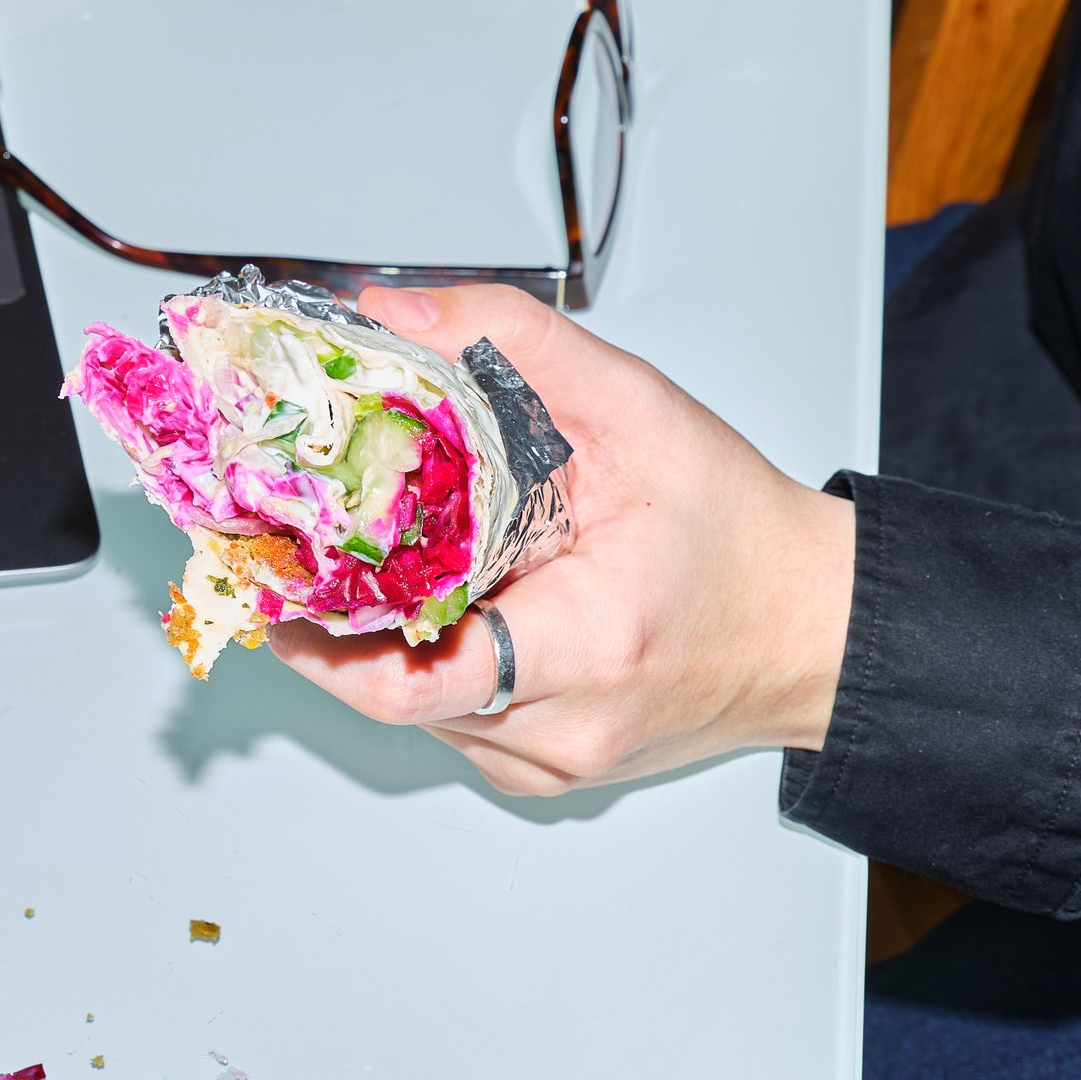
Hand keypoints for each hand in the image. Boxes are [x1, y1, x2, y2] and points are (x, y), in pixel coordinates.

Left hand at [270, 285, 856, 795]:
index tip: (266, 569)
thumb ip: (513, 343)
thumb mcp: (637, 408)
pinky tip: (417, 596)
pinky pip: (446, 715)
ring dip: (370, 636)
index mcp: (587, 646)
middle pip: (390, 686)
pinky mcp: (539, 764)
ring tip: (341, 557)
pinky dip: (418, 656)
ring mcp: (547, 760)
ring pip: (409, 705)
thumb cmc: (739, 532)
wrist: (814, 626)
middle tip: (280, 541)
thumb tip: (394, 315)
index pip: (410, 676)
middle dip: (328, 613)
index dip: (317, 631)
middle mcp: (559, 727)